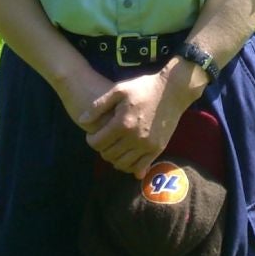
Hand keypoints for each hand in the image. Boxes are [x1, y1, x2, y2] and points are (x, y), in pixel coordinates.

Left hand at [80, 64, 202, 177]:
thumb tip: (81, 121)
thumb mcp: (118, 90)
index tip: (92, 135)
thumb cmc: (143, 87)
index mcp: (122, 123)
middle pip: (108, 155)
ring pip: (122, 164)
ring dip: (114, 158)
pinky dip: (130, 166)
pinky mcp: (158, 149)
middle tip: (103, 140)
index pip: (98, 143)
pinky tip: (127, 157)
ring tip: (114, 147)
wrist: (172, 90)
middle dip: (101, 149)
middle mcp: (134, 138)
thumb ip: (98, 106)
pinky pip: (140, 167)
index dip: (91, 140)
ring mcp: (147, 145)